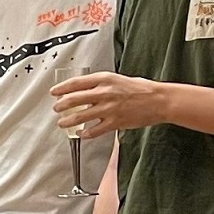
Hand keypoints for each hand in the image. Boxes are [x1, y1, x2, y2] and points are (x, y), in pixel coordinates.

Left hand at [51, 71, 169, 138]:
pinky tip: (81, 133)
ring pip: (80, 116)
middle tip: (56, 109)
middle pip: (73, 99)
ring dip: (68, 121)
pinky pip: (94, 130)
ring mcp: (109, 109)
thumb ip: (100, 84)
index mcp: (104, 79)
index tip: (53, 92)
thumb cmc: (141, 88)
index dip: (61, 88)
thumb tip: (83, 90)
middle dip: (61, 106)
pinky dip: (85, 133)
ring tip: (62, 123)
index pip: (75, 83)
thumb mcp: (117, 79)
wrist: (159, 100)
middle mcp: (104, 93)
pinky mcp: (115, 122)